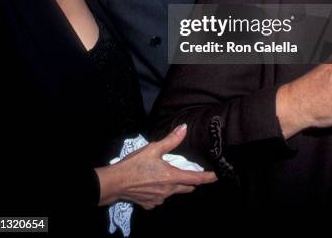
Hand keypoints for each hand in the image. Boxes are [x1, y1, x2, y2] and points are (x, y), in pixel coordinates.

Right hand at [96, 124, 216, 208]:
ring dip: (175, 184)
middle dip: (191, 181)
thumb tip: (184, 128)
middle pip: (187, 187)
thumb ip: (171, 140)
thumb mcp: (153, 148)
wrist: (115, 183)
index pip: (195, 179)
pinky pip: (161, 197)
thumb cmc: (134, 165)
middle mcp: (168, 191)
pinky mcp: (150, 204)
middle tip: (190, 172)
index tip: (216, 175)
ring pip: (174, 192)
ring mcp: (159, 200)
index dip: (207, 177)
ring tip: (167, 174)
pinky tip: (153, 182)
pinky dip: (161, 190)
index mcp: (171, 177)